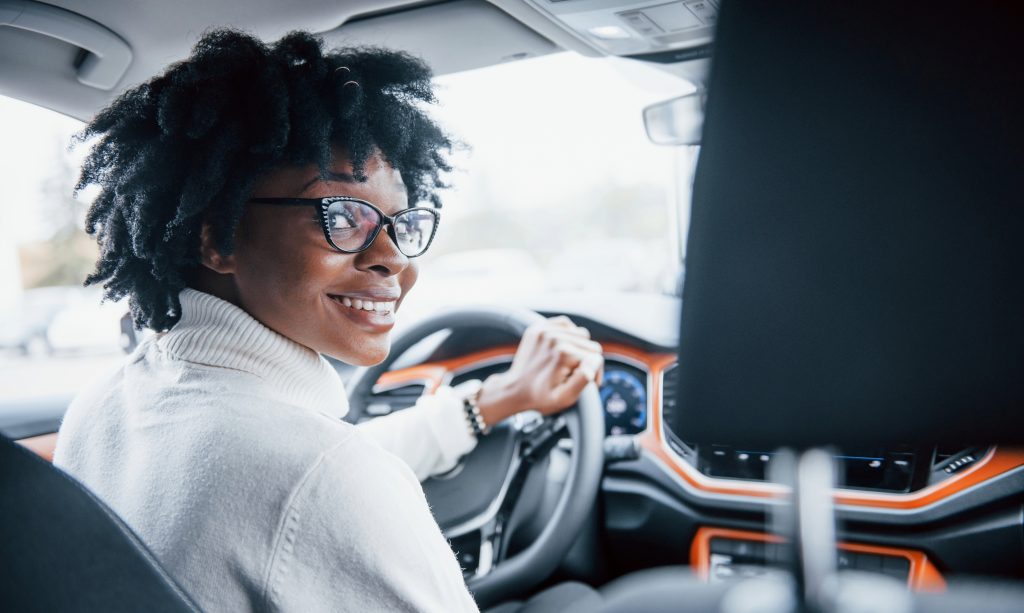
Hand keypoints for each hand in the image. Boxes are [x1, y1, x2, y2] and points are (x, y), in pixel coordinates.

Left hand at [475, 316, 603, 425]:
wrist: (515, 389)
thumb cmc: (540, 397)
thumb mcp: (564, 398)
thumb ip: (582, 380)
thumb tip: (594, 362)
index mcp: (564, 353)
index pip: (596, 357)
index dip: (595, 372)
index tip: (586, 383)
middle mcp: (555, 338)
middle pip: (590, 344)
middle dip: (586, 360)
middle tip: (573, 374)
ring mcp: (545, 330)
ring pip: (580, 333)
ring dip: (578, 347)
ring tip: (566, 363)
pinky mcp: (539, 327)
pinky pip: (565, 324)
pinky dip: (568, 335)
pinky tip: (561, 349)